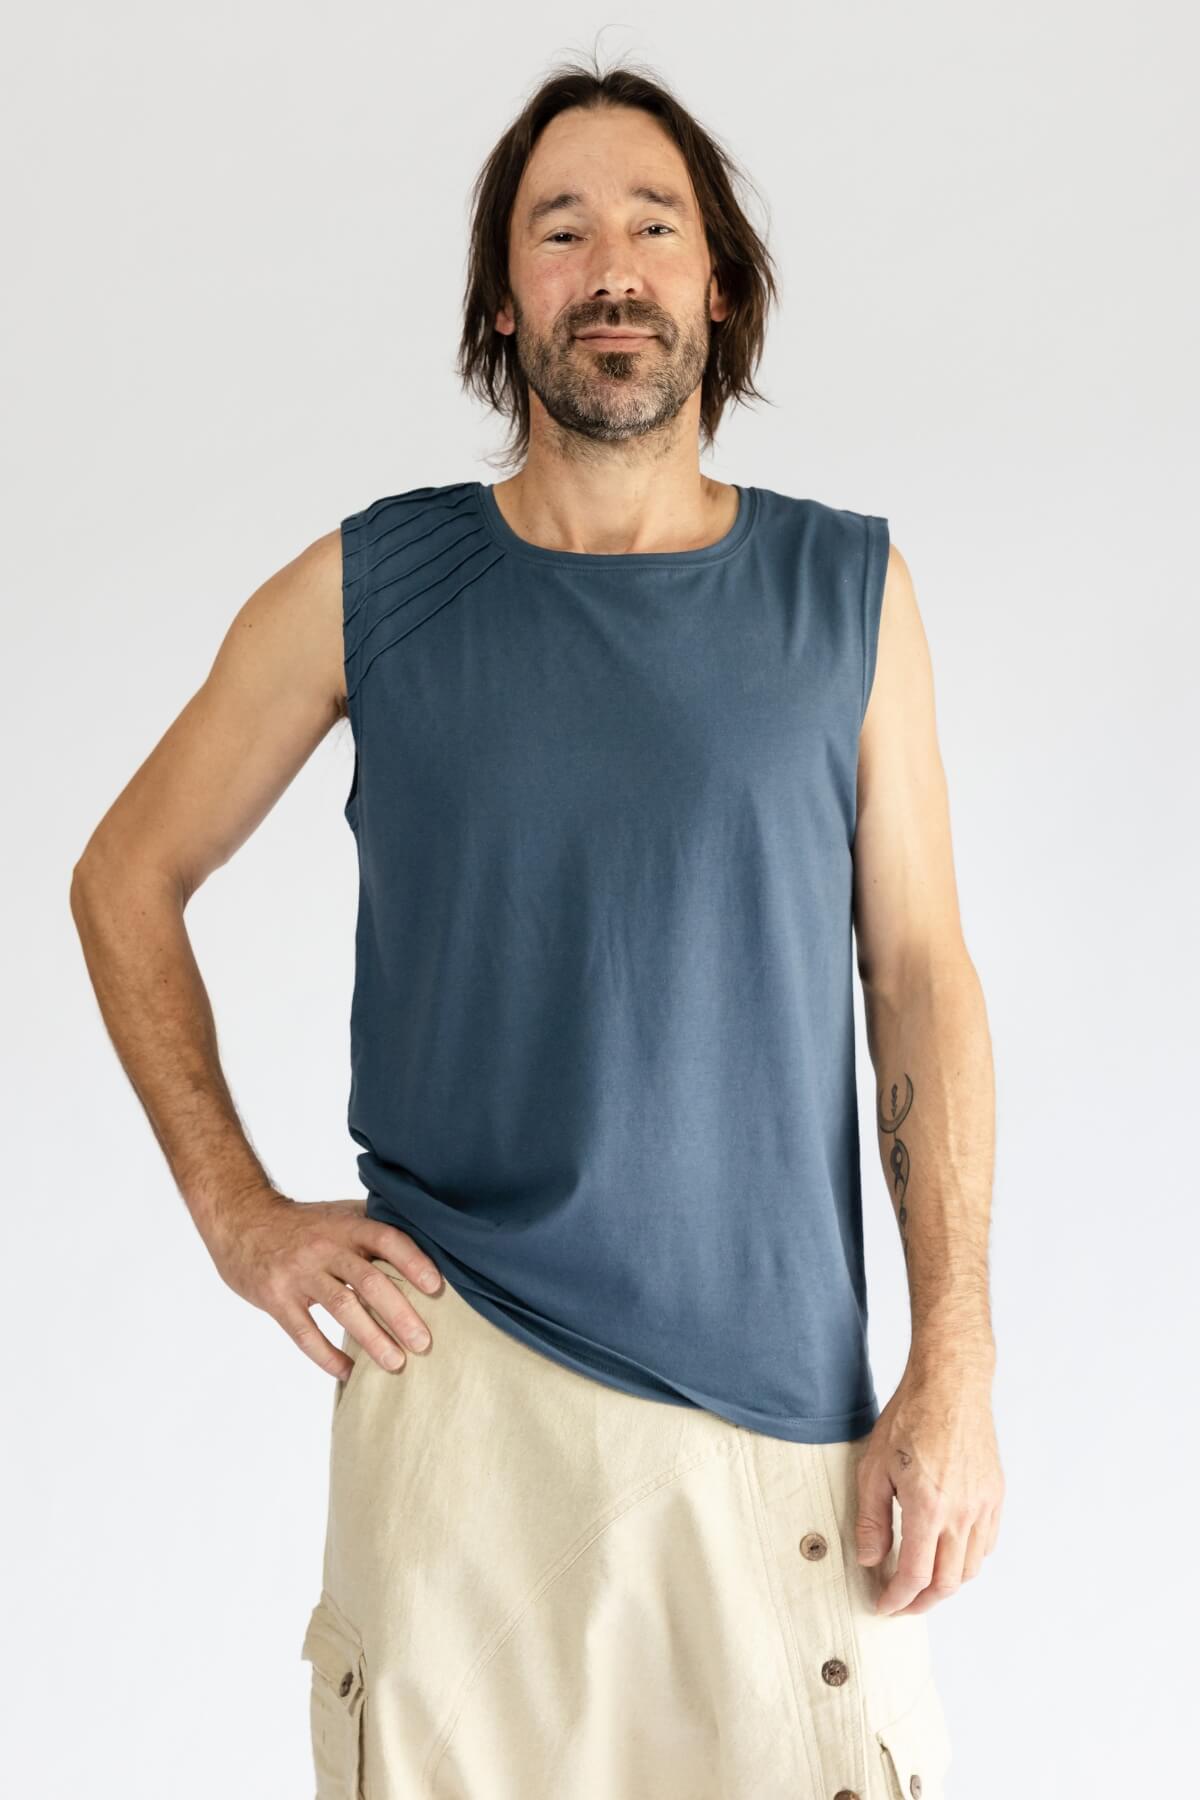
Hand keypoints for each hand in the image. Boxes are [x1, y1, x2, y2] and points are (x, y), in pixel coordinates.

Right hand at [208, 1189, 444, 1380]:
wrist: (241, 1220)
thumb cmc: (302, 1223)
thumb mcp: (337, 1214)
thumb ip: (373, 1227)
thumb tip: (425, 1244)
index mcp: (346, 1225)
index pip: (386, 1240)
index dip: (414, 1262)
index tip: (437, 1289)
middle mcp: (325, 1247)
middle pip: (369, 1280)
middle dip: (400, 1314)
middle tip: (425, 1343)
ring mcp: (299, 1273)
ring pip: (342, 1308)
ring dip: (372, 1339)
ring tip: (396, 1363)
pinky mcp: (276, 1298)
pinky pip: (304, 1332)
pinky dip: (328, 1356)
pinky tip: (348, 1372)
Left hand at [852, 1364, 1004, 1615]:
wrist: (951, 1384)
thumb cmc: (909, 1417)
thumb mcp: (873, 1467)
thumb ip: (872, 1519)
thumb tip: (870, 1560)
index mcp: (929, 1508)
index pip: (915, 1575)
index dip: (897, 1598)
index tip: (883, 1605)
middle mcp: (963, 1513)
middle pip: (947, 1582)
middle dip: (922, 1602)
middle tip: (900, 1603)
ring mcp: (984, 1505)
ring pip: (970, 1568)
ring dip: (945, 1584)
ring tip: (921, 1581)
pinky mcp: (996, 1494)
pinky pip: (986, 1544)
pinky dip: (967, 1560)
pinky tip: (947, 1552)